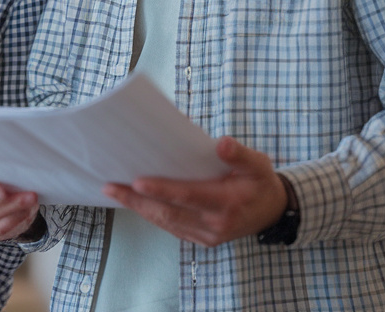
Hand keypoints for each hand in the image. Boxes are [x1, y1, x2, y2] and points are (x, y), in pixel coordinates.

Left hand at [103, 136, 287, 246]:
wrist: (274, 212)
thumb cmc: (260, 182)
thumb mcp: (259, 164)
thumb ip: (240, 154)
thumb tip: (222, 144)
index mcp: (228, 203)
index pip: (189, 196)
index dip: (162, 190)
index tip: (137, 182)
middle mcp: (215, 224)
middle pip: (169, 213)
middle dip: (137, 201)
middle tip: (110, 186)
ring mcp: (207, 235)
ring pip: (166, 223)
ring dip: (139, 208)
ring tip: (114, 192)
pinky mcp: (202, 239)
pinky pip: (172, 228)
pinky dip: (151, 215)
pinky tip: (135, 203)